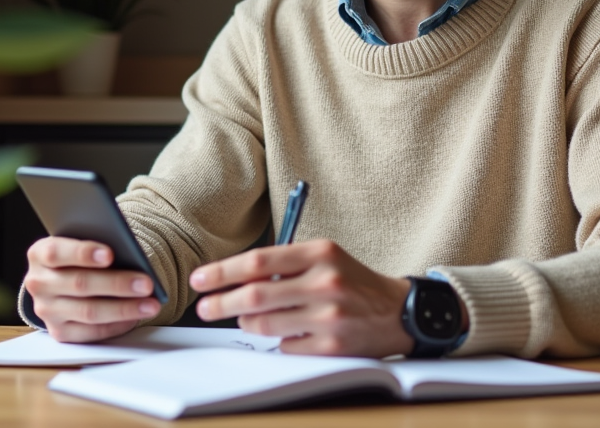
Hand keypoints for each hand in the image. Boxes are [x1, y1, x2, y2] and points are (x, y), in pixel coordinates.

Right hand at [24, 237, 161, 342]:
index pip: (56, 253)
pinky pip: (91, 332)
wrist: (63, 278)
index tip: (110, 254)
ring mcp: (47, 311)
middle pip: (80, 284)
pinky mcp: (59, 332)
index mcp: (39, 254)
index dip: (83, 253)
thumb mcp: (82, 243)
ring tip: (150, 304)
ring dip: (124, 308)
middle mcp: (38, 283)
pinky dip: (117, 324)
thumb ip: (97, 247)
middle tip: (146, 283)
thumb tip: (130, 256)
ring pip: (89, 311)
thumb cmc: (80, 256)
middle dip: (117, 284)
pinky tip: (136, 316)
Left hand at [189, 239, 413, 356]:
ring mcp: (329, 316)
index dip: (222, 271)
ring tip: (243, 319)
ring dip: (246, 323)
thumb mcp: (325, 257)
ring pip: (264, 323)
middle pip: (254, 294)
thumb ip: (285, 263)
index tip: (200, 279)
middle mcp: (325, 282)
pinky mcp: (333, 347)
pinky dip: (278, 340)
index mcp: (321, 252)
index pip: (258, 260)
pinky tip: (285, 333)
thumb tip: (236, 278)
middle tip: (203, 307)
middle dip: (220, 302)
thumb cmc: (352, 281)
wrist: (398, 311)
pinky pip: (285, 346)